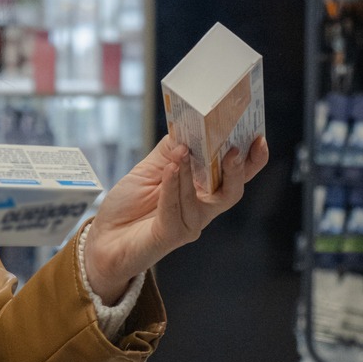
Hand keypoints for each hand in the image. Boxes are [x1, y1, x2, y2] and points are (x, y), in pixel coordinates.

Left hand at [83, 134, 268, 303]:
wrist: (104, 238)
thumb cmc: (130, 204)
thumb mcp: (151, 167)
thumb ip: (172, 149)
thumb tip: (189, 123)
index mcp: (204, 190)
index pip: (236, 174)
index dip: (252, 159)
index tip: (258, 138)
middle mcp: (203, 209)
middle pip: (233, 191)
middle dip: (238, 170)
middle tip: (233, 150)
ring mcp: (190, 224)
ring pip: (204, 200)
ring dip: (191, 173)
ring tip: (181, 153)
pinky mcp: (171, 235)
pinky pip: (176, 208)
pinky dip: (173, 186)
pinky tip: (168, 170)